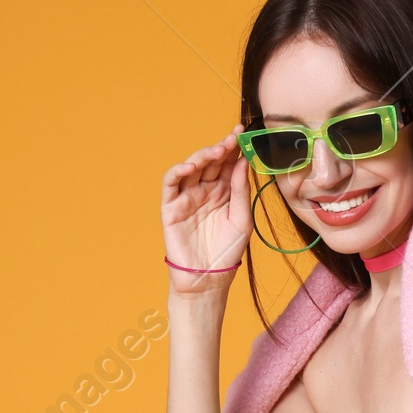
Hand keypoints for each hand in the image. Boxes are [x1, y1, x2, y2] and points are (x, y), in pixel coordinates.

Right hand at [161, 131, 250, 292]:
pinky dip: (178, 171)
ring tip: (216, 151)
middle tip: (231, 139)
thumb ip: (241, 190)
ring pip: (192, 167)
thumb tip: (242, 161)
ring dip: (202, 156)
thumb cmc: (227, 252)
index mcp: (223, 192)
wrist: (208, 279)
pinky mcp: (171, 206)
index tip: (242, 133)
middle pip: (210, 162)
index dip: (233, 148)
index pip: (227, 164)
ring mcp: (187, 197)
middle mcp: (205, 190)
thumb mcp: (242, 219)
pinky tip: (190, 167)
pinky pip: (171, 183)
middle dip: (220, 148)